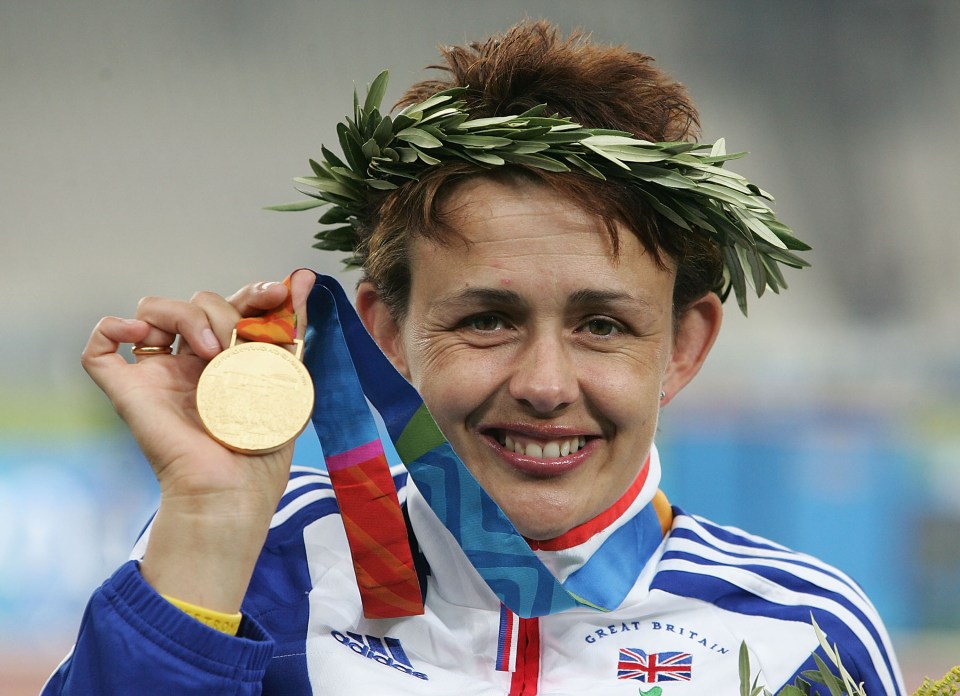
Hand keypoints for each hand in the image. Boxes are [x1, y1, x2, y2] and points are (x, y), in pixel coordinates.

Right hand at [80, 269, 315, 611]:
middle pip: (196, 303)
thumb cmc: (262, 447)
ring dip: (183, 315)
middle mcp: (191, 362)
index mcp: (229, 360)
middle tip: (238, 345)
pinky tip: (141, 336)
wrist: (232, 488)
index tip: (274, 296)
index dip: (250, 293)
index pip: (232, 307)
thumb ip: (293, 328)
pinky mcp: (128, 390)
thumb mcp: (288, 379)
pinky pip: (100, 346)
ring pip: (153, 310)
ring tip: (207, 351)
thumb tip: (305, 277)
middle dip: (223, 311)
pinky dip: (113, 327)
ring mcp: (158, 373)